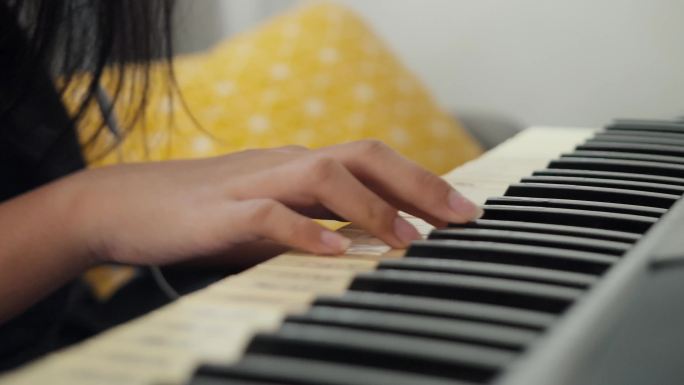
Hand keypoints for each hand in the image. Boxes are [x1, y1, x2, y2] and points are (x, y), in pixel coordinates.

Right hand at [69, 140, 481, 265]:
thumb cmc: (203, 215)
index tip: (461, 211)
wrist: (122, 205)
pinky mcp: (218, 213)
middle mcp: (284, 166)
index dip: (421, 182)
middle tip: (460, 218)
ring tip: (409, 239)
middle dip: (417, 183)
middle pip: (362, 156)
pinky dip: (305, 233)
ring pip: (323, 176)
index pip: (371, 163)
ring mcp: (252, 184)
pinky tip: (336, 255)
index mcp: (298, 167)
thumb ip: (311, 225)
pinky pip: (268, 216)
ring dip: (371, 208)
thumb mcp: (268, 218)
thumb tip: (362, 248)